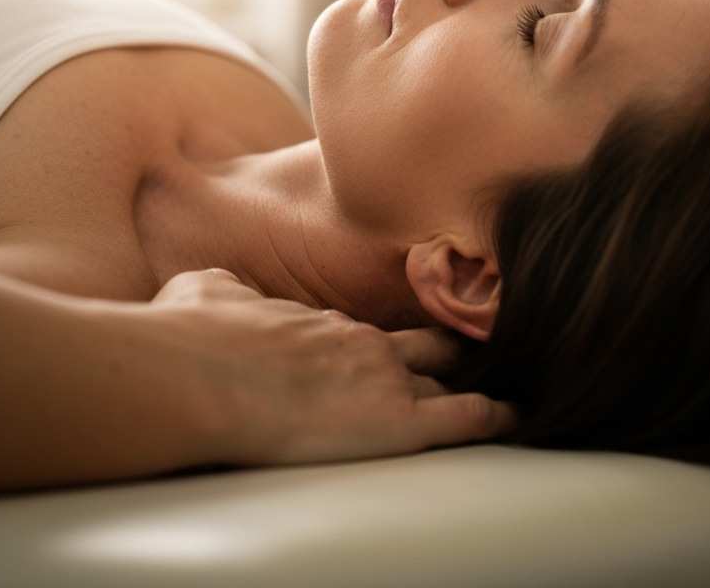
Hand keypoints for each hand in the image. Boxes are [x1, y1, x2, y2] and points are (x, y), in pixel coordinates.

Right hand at [149, 268, 515, 465]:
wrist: (200, 374)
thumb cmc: (193, 333)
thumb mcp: (208, 292)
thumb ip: (227, 290)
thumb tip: (217, 290)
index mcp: (324, 322)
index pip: (375, 331)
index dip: (396, 341)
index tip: (412, 344)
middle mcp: (364, 342)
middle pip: (426, 345)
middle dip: (452, 349)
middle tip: (478, 350)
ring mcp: (385, 377)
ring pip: (448, 379)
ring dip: (473, 382)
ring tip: (506, 385)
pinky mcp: (396, 419)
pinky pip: (463, 417)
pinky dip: (492, 416)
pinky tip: (516, 415)